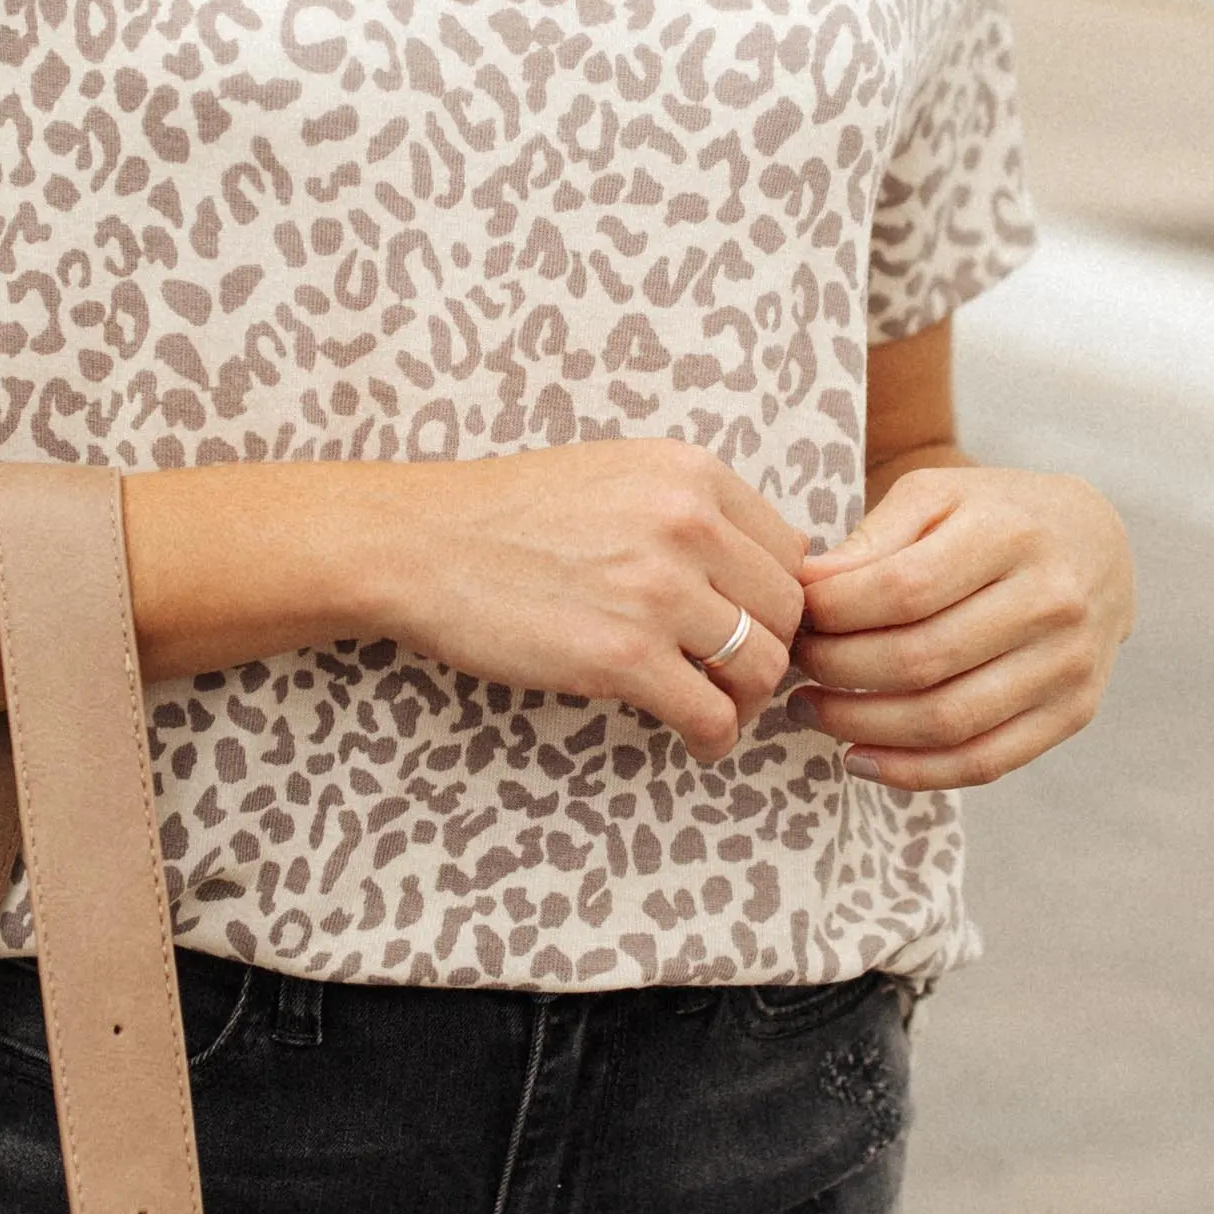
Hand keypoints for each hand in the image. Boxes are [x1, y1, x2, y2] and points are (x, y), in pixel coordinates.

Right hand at [361, 440, 812, 753]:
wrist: (423, 544)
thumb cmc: (512, 515)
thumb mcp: (619, 474)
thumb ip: (693, 508)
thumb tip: (764, 564)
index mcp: (692, 474)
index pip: (791, 550)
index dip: (774, 598)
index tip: (749, 624)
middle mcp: (688, 524)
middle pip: (787, 610)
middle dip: (768, 649)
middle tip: (735, 675)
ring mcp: (658, 592)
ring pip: (761, 665)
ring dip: (746, 699)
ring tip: (716, 709)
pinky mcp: (623, 657)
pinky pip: (712, 714)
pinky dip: (714, 737)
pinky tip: (695, 739)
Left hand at [790, 466, 1133, 787]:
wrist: (1096, 544)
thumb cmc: (995, 515)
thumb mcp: (937, 495)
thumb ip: (871, 538)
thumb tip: (804, 587)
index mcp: (1010, 534)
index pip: (902, 589)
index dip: (832, 612)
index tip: (793, 614)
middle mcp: (1050, 601)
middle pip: (919, 660)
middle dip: (835, 669)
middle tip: (794, 664)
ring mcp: (1068, 663)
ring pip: (946, 720)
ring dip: (859, 725)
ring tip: (810, 708)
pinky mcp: (1074, 711)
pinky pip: (984, 763)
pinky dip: (912, 773)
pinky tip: (858, 756)